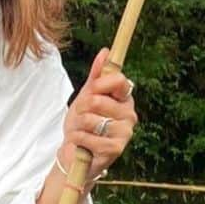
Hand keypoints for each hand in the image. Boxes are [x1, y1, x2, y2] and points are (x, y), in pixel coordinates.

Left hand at [61, 48, 136, 178]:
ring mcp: (125, 132)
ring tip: (81, 129)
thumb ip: (96, 75)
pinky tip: (81, 142)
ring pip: (91, 119)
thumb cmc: (82, 122)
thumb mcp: (87, 95)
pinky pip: (88, 136)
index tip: (91, 90)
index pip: (118, 80)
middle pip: (98, 100)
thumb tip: (106, 52)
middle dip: (81, 107)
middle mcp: (130, 114)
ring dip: (78, 124)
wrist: (74, 151)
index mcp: (125, 98)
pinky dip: (78, 138)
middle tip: (81, 115)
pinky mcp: (116, 149)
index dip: (99, 84)